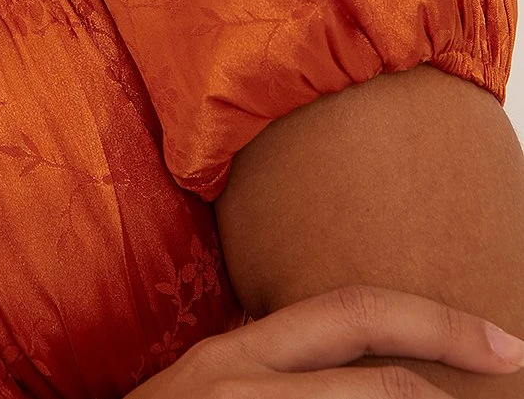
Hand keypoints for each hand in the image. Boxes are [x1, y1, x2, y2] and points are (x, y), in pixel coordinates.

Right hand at [135, 287, 523, 398]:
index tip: (504, 343)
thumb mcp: (211, 389)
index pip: (355, 314)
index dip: (439, 324)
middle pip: (380, 382)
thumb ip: (272, 368)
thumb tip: (372, 376)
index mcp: (235, 353)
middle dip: (450, 382)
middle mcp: (239, 384)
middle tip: (509, 374)